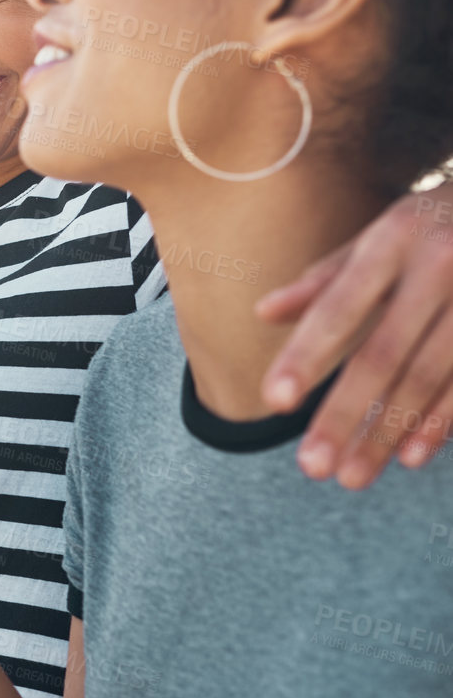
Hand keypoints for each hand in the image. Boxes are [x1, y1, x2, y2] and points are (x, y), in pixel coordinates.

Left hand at [259, 183, 452, 486]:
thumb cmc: (438, 220)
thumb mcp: (383, 232)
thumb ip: (326, 278)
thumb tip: (263, 314)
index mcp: (393, 239)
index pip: (339, 308)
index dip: (307, 356)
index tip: (273, 402)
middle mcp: (438, 265)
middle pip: (383, 353)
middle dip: (345, 413)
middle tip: (311, 468)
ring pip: (429, 375)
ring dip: (390, 431)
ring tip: (353, 476)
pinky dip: (442, 420)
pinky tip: (412, 455)